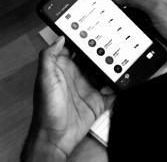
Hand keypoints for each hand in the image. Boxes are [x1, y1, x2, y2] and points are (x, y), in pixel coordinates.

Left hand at [22, 38, 112, 161]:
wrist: (55, 137)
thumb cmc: (46, 110)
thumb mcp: (45, 79)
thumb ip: (49, 57)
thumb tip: (59, 38)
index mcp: (64, 69)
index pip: (75, 49)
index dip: (83, 40)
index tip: (93, 29)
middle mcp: (76, 77)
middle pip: (93, 60)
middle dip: (103, 52)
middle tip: (114, 43)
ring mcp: (88, 89)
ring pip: (104, 74)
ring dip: (113, 68)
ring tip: (122, 60)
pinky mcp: (97, 102)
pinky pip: (112, 92)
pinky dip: (118, 87)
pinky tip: (121, 82)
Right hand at [100, 0, 166, 66]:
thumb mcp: (157, 9)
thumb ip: (137, 0)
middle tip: (103, 2)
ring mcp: (159, 8)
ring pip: (135, 3)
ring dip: (123, 7)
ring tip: (112, 14)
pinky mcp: (160, 21)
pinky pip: (141, 16)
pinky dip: (131, 18)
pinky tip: (127, 25)